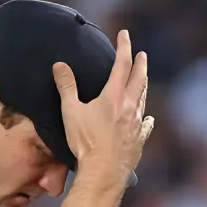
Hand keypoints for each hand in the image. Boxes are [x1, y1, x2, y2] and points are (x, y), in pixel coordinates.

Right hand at [52, 29, 151, 185]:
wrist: (104, 172)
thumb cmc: (86, 142)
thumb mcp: (71, 112)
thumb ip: (66, 87)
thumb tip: (59, 65)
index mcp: (113, 96)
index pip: (122, 64)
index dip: (123, 47)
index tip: (124, 34)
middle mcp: (129, 107)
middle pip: (139, 79)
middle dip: (140, 64)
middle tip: (142, 54)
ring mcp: (137, 124)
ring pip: (143, 99)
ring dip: (143, 86)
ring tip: (144, 80)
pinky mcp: (139, 140)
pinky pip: (145, 125)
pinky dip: (146, 118)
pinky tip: (147, 118)